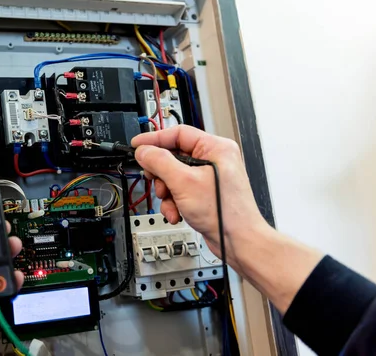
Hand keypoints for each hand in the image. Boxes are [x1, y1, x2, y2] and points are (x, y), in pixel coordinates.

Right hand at [131, 125, 268, 259]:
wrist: (238, 241)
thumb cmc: (225, 213)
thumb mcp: (184, 182)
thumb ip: (160, 162)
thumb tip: (144, 151)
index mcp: (215, 148)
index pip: (178, 134)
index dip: (155, 139)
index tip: (138, 146)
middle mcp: (213, 159)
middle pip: (173, 156)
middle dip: (161, 174)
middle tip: (154, 180)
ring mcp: (208, 177)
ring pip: (173, 176)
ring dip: (166, 192)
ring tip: (171, 203)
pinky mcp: (204, 193)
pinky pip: (180, 190)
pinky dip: (174, 202)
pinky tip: (177, 212)